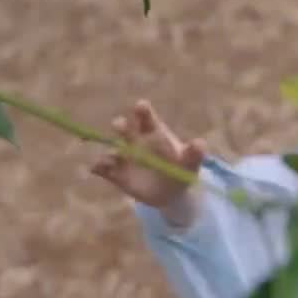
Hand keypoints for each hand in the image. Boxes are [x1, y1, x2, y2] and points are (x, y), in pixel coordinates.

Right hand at [91, 100, 206, 210]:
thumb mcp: (190, 163)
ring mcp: (124, 157)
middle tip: (120, 125)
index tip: (141, 105)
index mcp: (153, 132)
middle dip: (121, 126)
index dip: (143, 110)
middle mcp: (135, 141)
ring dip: (110, 152)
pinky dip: (98, 167)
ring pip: (112, 150)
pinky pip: (103, 168)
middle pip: (124, 128)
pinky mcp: (116, 174)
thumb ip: (194, 154)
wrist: (170, 192)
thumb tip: (200, 143)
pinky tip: (96, 168)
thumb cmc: (181, 169)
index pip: (146, 118)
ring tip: (112, 157)